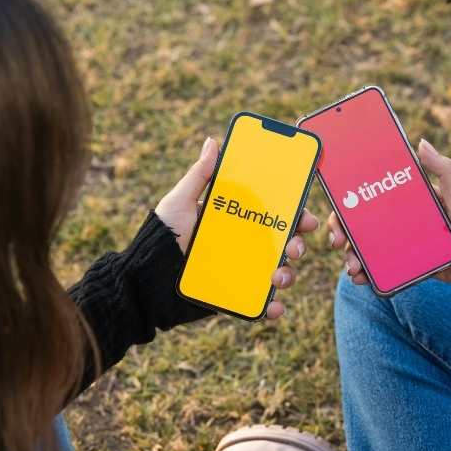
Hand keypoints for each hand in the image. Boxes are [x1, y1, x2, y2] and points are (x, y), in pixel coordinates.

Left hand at [156, 137, 319, 318]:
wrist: (143, 278)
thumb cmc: (161, 235)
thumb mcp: (179, 201)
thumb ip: (199, 175)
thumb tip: (213, 142)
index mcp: (236, 220)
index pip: (274, 214)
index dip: (296, 214)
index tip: (307, 217)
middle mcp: (243, 245)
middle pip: (283, 243)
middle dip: (297, 244)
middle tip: (295, 246)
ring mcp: (241, 272)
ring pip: (277, 273)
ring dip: (287, 275)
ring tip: (278, 277)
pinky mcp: (233, 296)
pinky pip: (258, 304)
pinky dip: (271, 308)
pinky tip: (274, 307)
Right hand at [327, 138, 450, 290]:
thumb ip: (442, 167)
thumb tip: (420, 142)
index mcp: (409, 201)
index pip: (370, 198)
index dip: (349, 205)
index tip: (338, 216)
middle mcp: (403, 221)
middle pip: (363, 225)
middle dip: (345, 234)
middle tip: (338, 244)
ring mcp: (405, 244)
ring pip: (369, 248)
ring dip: (353, 258)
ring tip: (352, 268)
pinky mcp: (410, 265)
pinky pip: (383, 268)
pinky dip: (368, 274)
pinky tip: (361, 279)